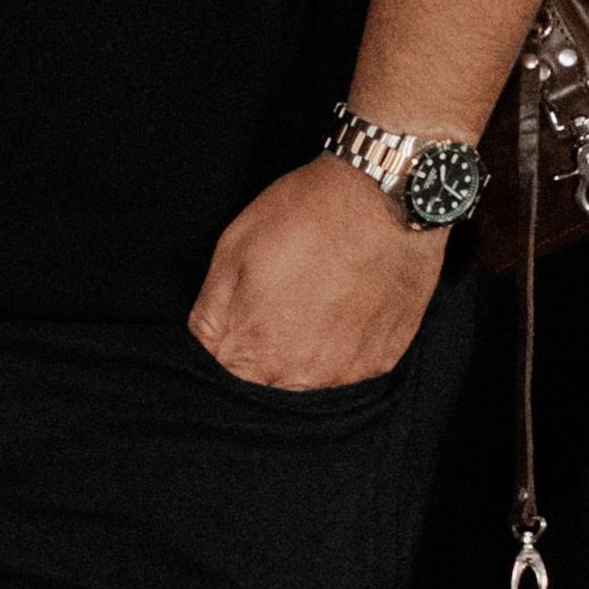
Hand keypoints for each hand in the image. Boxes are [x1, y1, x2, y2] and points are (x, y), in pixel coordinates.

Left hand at [188, 159, 443, 393]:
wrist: (385, 198)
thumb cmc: (305, 216)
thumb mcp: (232, 252)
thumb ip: (210, 315)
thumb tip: (203, 350)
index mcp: (258, 354)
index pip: (226, 385)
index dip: (226, 357)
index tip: (235, 332)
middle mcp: (304, 376)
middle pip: (270, 390)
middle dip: (263, 360)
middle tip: (275, 310)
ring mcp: (348, 373)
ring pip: (311, 387)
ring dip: (303, 359)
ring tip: (311, 308)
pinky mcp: (383, 361)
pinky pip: (350, 374)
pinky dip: (341, 352)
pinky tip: (341, 314)